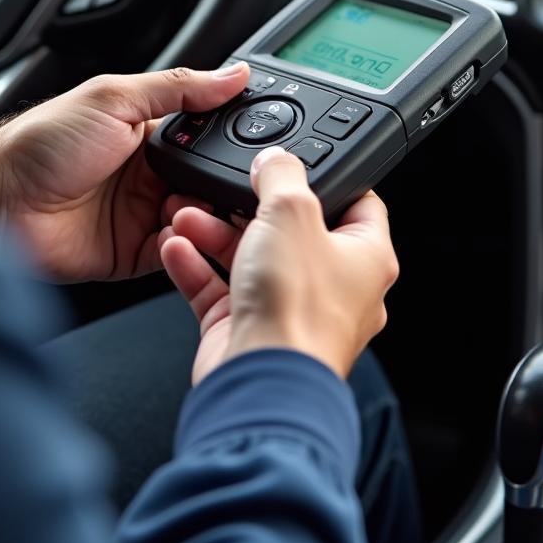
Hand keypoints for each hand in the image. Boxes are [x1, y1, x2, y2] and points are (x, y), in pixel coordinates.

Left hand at [0, 63, 249, 281]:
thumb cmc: (42, 142)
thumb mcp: (114, 99)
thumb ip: (177, 88)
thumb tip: (232, 73)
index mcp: (149, 131)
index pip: (207, 134)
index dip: (230, 141)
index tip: (256, 146)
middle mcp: (150, 172)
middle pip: (208, 180)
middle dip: (221, 185)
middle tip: (230, 184)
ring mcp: (142, 213)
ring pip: (198, 218)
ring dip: (202, 216)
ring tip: (188, 207)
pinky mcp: (133, 251)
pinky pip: (175, 253)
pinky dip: (183, 246)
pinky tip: (176, 233)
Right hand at [159, 146, 398, 382]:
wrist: (261, 381)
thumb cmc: (297, 309)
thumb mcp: (292, 211)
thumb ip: (282, 174)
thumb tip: (276, 160)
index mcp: (366, 259)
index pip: (357, 205)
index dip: (328, 179)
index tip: (297, 164)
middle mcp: (334, 288)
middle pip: (291, 230)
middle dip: (249, 207)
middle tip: (226, 190)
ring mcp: (291, 311)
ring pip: (251, 258)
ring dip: (214, 233)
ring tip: (186, 213)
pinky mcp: (251, 330)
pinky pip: (221, 289)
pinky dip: (196, 266)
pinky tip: (175, 246)